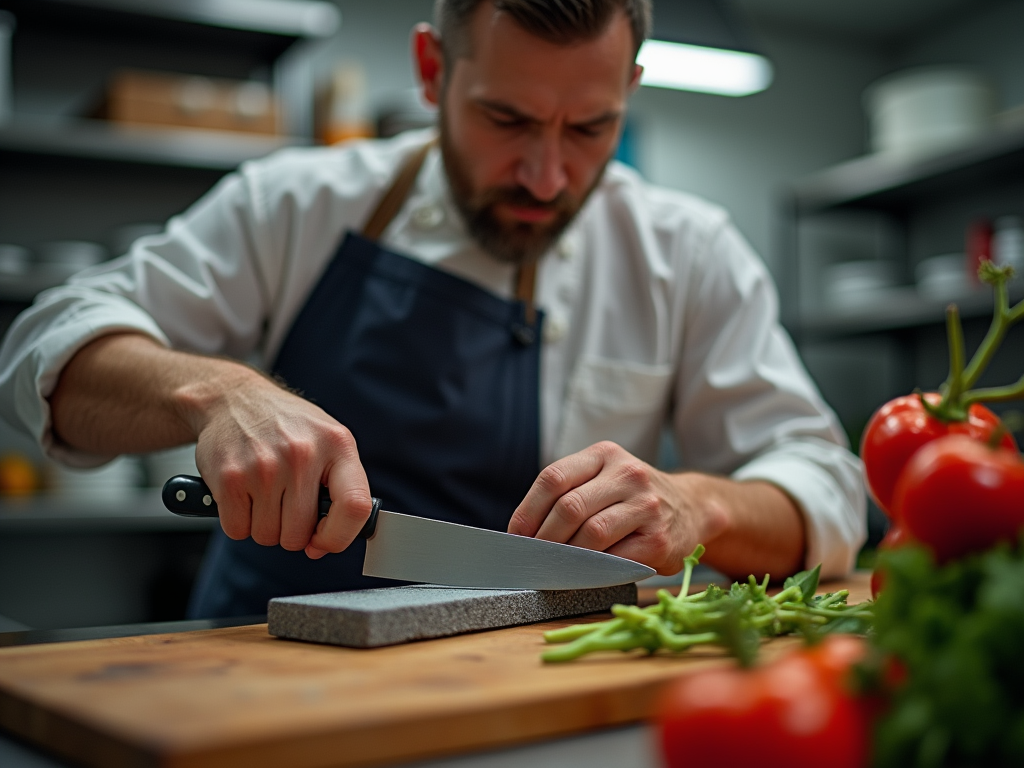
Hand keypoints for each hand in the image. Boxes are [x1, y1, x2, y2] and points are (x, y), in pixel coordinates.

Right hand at [187, 368, 372, 558]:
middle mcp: (302, 454)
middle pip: (300, 533)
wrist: (233, 399)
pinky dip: (238, 521)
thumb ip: (341, 486)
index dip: (340, 537)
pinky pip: (237, 529)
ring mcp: (264, 466)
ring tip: (263, 494)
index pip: (355, 506)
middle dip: (292, 532)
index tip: (324, 541)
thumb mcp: (328, 440)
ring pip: (268, 536)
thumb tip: (329, 541)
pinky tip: (243, 495)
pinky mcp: (230, 477)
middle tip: (285, 506)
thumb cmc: (286, 425)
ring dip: (264, 526)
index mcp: (337, 444)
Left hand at [507, 441, 728, 574]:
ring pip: (591, 534)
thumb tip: (523, 533)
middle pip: (569, 508)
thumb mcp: (604, 477)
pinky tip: (582, 574)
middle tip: (533, 557)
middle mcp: (628, 474)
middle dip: (543, 538)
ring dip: (565, 556)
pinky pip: (614, 559)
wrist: (692, 508)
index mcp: (605, 454)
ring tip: (554, 567)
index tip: (516, 535)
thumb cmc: (632, 497)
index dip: (527, 511)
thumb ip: (569, 493)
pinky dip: (591, 570)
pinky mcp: (658, 540)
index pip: (554, 478)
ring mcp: (647, 506)